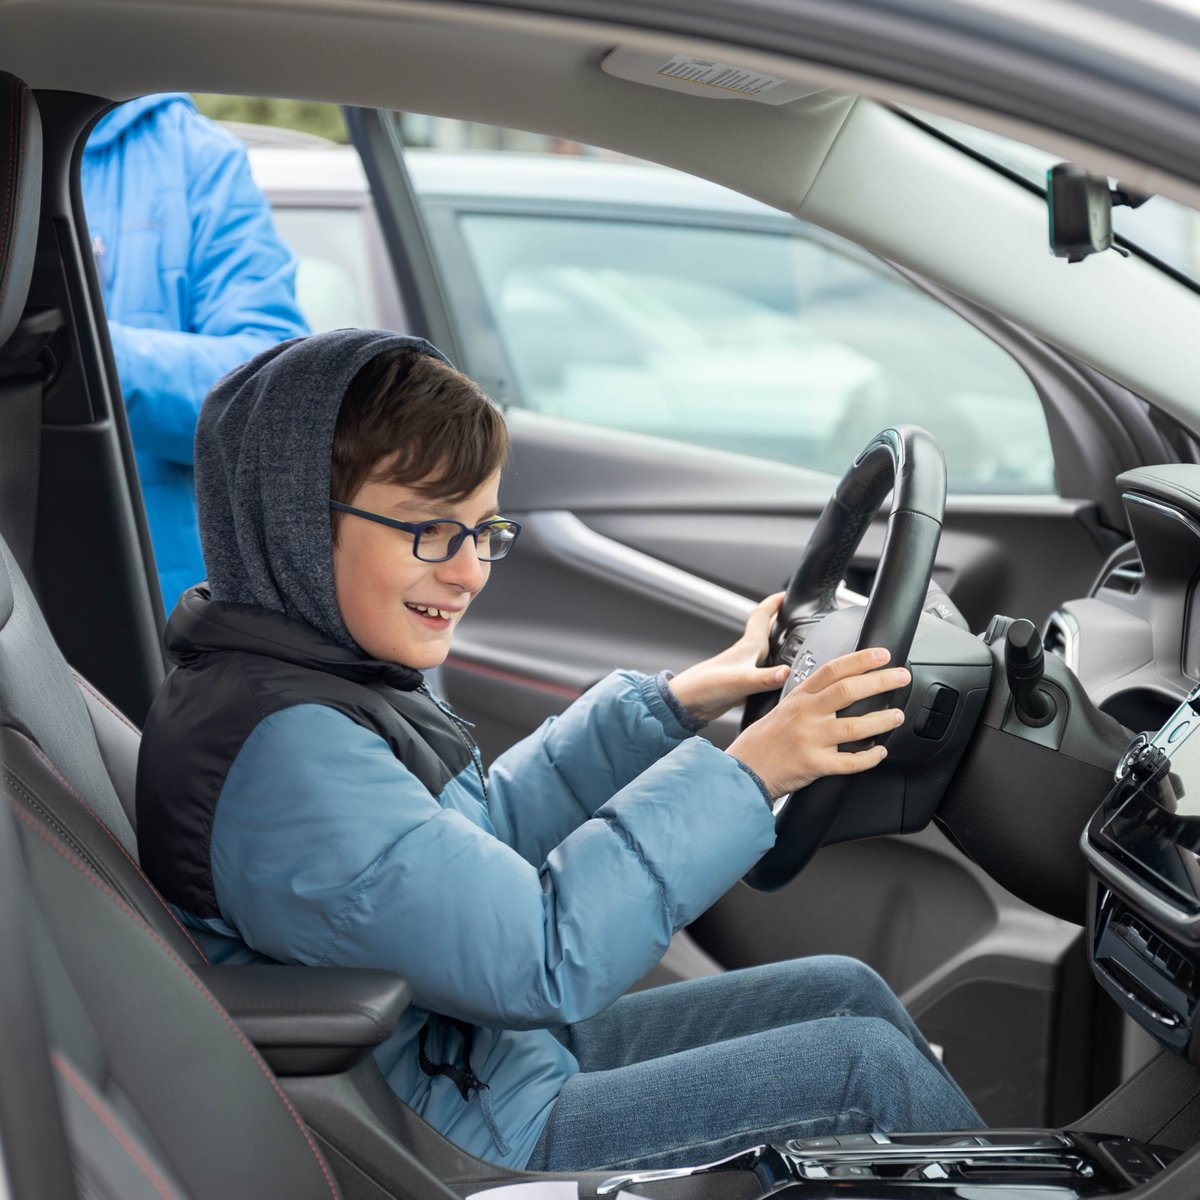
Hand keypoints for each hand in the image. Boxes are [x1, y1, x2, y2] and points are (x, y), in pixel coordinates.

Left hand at [667, 593, 789, 724]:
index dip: (775, 602)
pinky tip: (778, 677)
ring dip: (778, 644)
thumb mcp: (741, 680)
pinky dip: (774, 670)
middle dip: (780, 621)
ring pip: (765, 651)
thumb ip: (765, 677)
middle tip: (795, 615)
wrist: (687, 703)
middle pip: (766, 631)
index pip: (762, 615)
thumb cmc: (705, 686)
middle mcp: (747, 654)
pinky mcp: (742, 685)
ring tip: (793, 642)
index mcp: (748, 646)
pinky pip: (763, 672)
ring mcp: (744, 668)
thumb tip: (787, 672)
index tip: (787, 594)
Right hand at [725, 647, 907, 798]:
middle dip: (880, 682)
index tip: (883, 654)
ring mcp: (810, 739)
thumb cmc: (767, 739)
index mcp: (799, 697)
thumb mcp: (785, 707)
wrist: (746, 768)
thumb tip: (845, 685)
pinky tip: (880, 752)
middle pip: (848, 691)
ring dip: (881, 720)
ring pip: (854, 727)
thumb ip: (812, 696)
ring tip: (897, 716)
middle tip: (901, 677)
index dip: (860, 659)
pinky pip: (849, 762)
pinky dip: (870, 757)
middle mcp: (805, 714)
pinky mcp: (814, 764)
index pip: (833, 670)